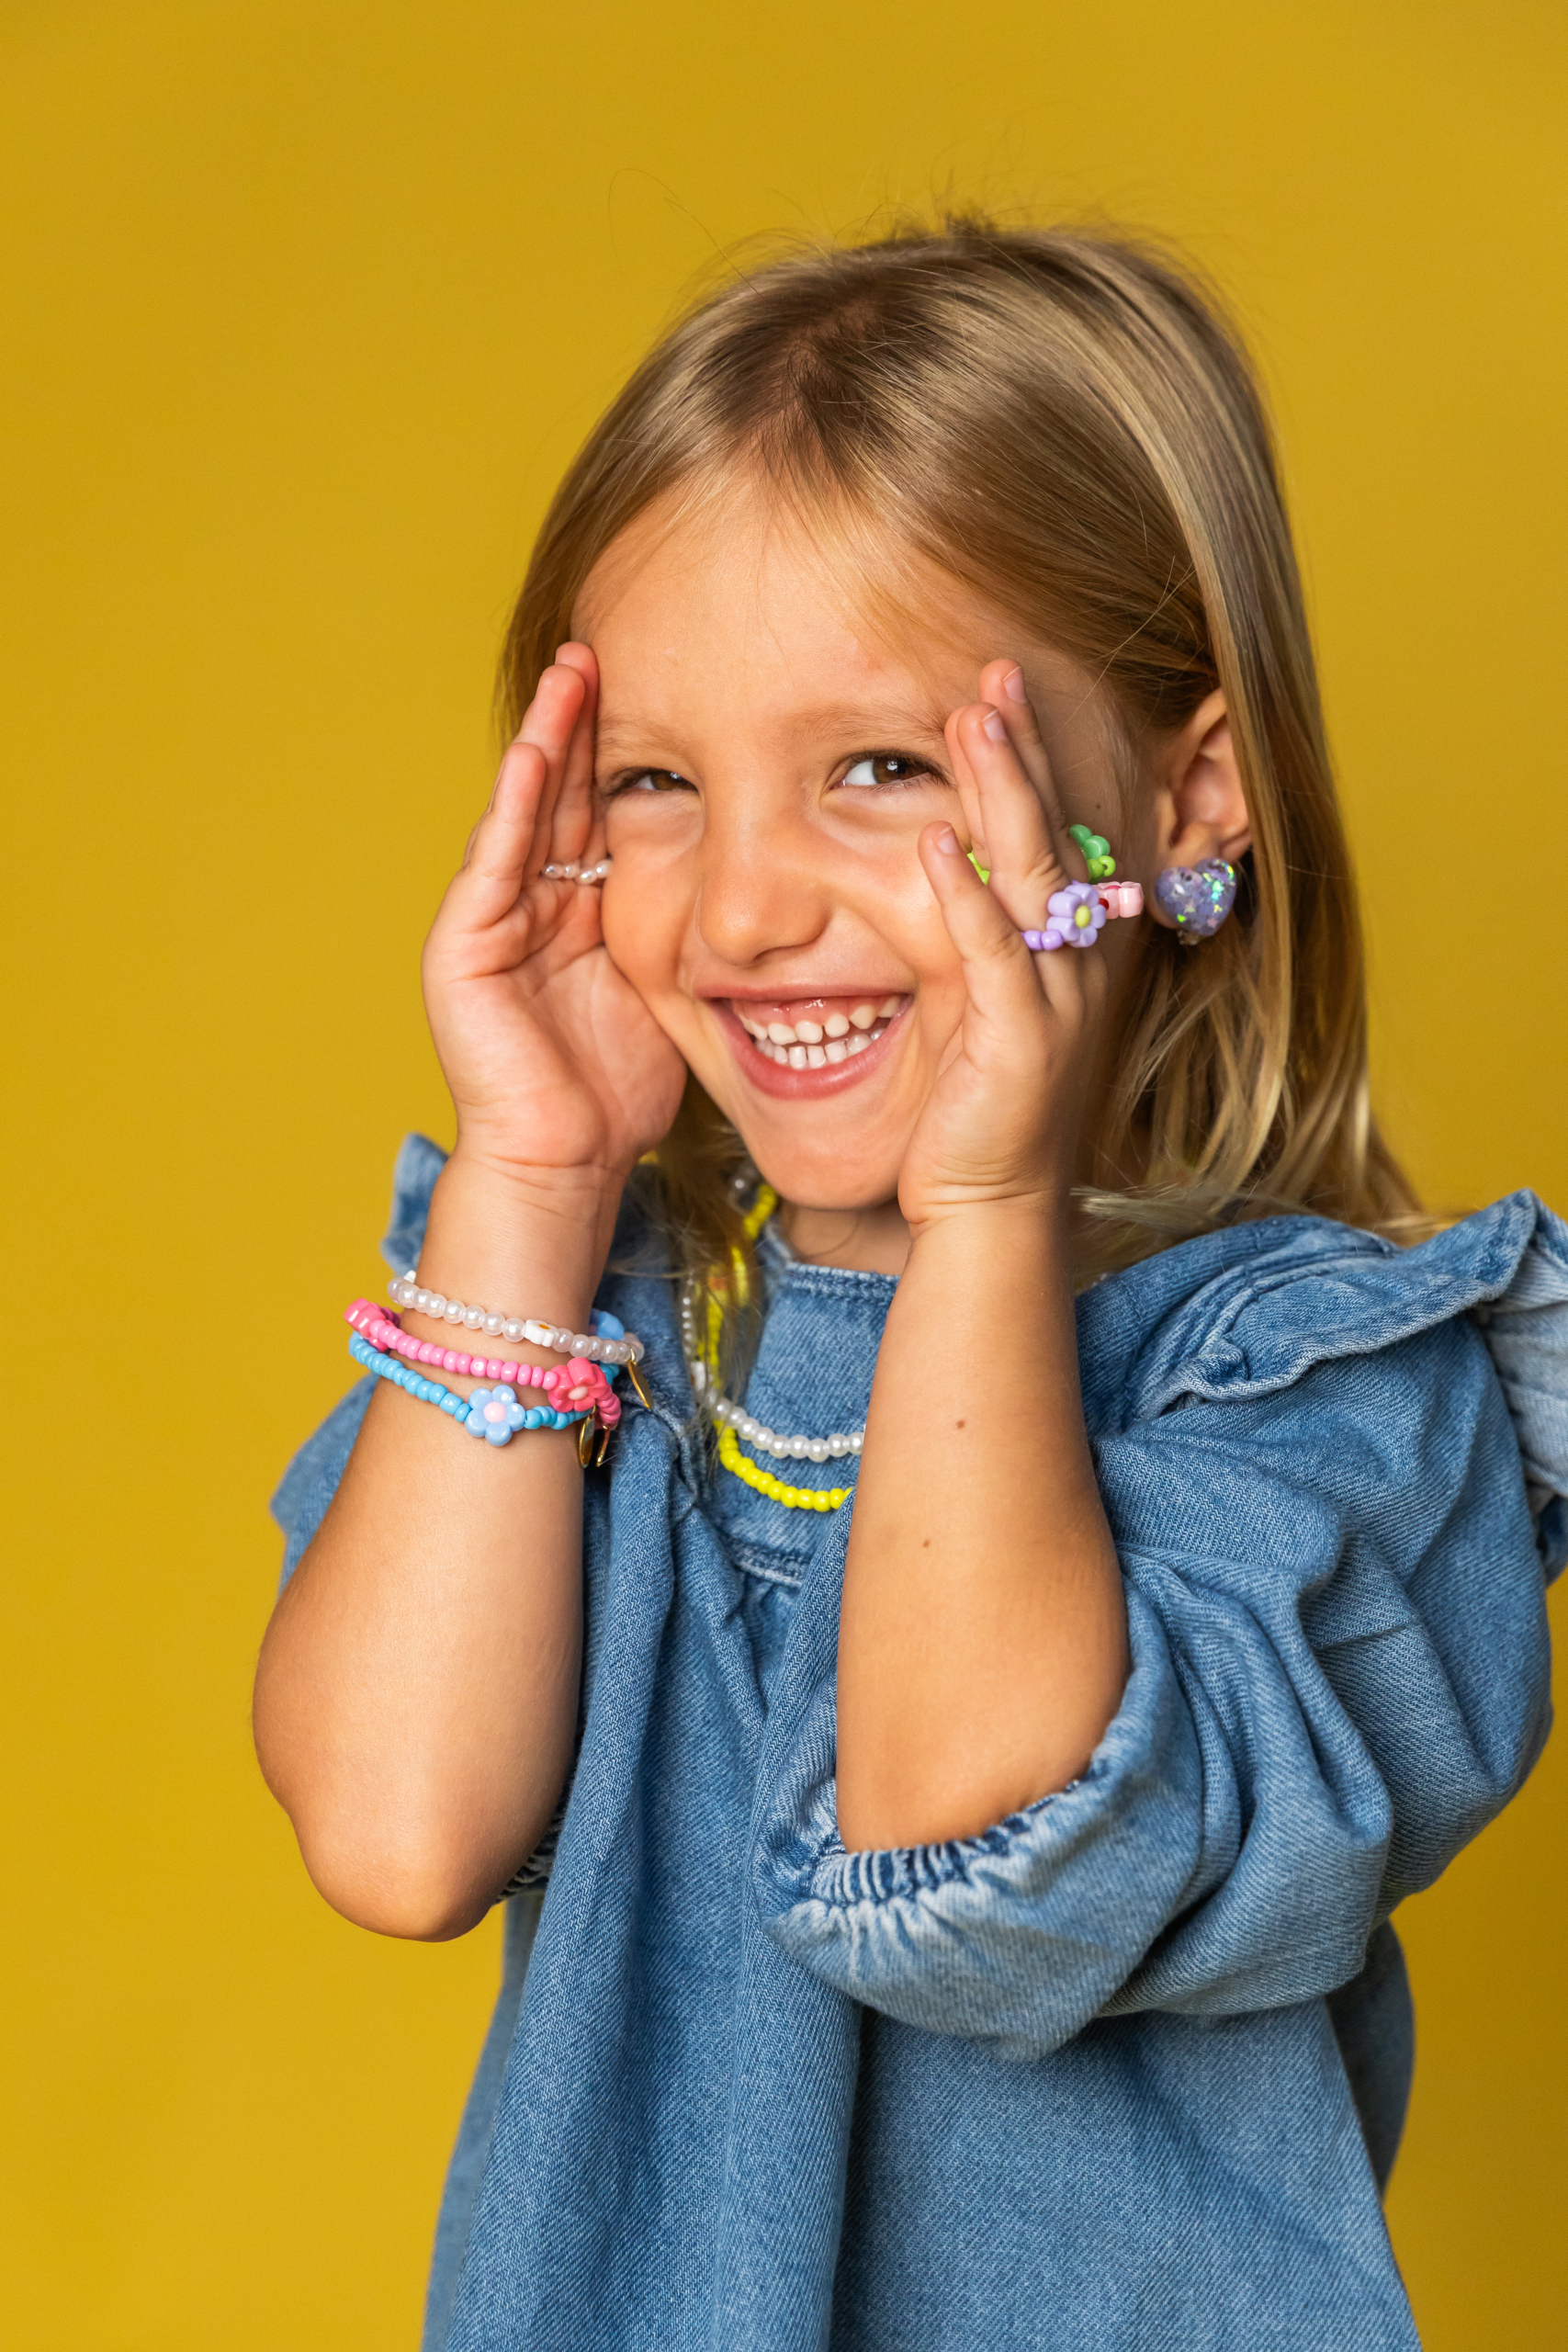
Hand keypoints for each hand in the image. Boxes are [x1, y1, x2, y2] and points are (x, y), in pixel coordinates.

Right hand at [421, 645, 685, 1191]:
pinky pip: (495, 862)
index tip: (657, 685)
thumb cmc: (615, 1093)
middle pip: (560, 794)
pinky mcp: (462, 948)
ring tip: (571, 671)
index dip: (621, 751)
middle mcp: (526, 905)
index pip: (598, 811)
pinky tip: (541, 753)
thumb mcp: (665, 988)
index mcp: (572, 912)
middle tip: (605, 645)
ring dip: (547, 739)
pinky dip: (518, 805)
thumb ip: (682, 932)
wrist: (562, 1164)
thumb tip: (760, 894)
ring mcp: (487, 922)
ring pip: (525, 811)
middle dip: (580, 721)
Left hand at [897, 659, 1108, 1231]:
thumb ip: (971, 933)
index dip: (1033, 759)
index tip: (1000, 687)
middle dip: (1023, 749)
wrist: (988, 1206)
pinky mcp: (1020, 1041)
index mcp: (1066, 948)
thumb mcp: (978, 1004)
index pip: (1054, 832)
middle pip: (1051, 833)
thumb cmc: (975, 1106)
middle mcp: (1074, 963)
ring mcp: (1055, 1000)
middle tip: (995, 672)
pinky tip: (931, 846)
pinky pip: (992, 954)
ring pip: (1031, 875)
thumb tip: (934, 857)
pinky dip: (963, 898)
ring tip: (970, 722)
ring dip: (999, 793)